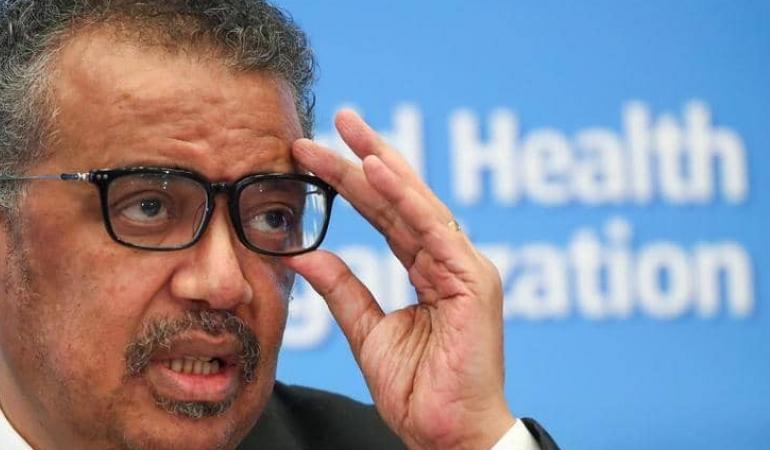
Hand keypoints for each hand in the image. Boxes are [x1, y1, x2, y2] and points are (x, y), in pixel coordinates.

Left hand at [285, 110, 515, 449]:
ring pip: (418, 204)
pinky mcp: (473, 282)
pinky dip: (406, 197)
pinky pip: (434, 230)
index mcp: (429, 270)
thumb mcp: (369, 332)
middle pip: (402, 199)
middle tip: (336, 121)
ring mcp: (465, 268)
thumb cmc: (418, 390)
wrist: (447, 435)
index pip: (386, 215)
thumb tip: (307, 253)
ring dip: (383, 165)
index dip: (352, 183)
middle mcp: (450, 260)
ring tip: (350, 130)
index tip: (314, 156)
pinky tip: (377, 168)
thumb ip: (344, 290)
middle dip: (367, 158)